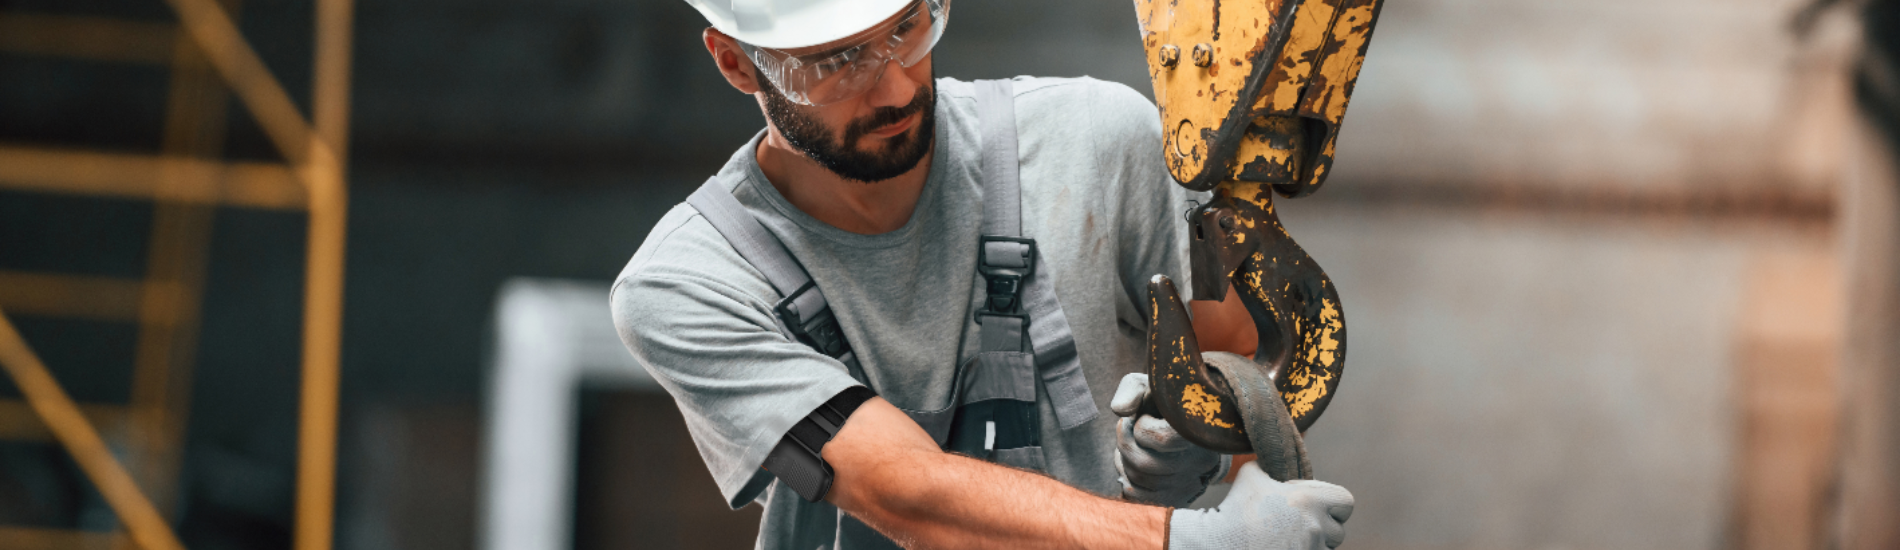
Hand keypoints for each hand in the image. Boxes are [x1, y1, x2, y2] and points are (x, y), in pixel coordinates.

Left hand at [1111, 373, 1226, 506]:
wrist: (1194, 421)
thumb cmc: (1167, 400)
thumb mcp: (1152, 384)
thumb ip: (1132, 389)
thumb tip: (1119, 410)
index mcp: (1198, 429)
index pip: (1162, 438)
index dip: (1142, 426)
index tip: (1144, 416)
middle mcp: (1200, 461)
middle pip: (1143, 464)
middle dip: (1125, 443)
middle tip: (1129, 428)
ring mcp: (1190, 482)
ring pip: (1138, 479)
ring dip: (1123, 459)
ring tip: (1131, 442)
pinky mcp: (1179, 497)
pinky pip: (1137, 496)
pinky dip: (1125, 478)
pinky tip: (1131, 462)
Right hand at [1168, 463, 1354, 549]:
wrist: (1222, 543)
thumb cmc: (1236, 510)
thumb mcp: (1251, 476)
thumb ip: (1269, 467)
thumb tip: (1270, 459)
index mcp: (1309, 501)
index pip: (1346, 502)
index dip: (1335, 503)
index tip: (1319, 505)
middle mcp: (1315, 527)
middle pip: (1338, 530)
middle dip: (1325, 527)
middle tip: (1304, 524)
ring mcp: (1310, 549)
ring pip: (1327, 548)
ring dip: (1315, 542)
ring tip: (1292, 537)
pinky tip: (1286, 546)